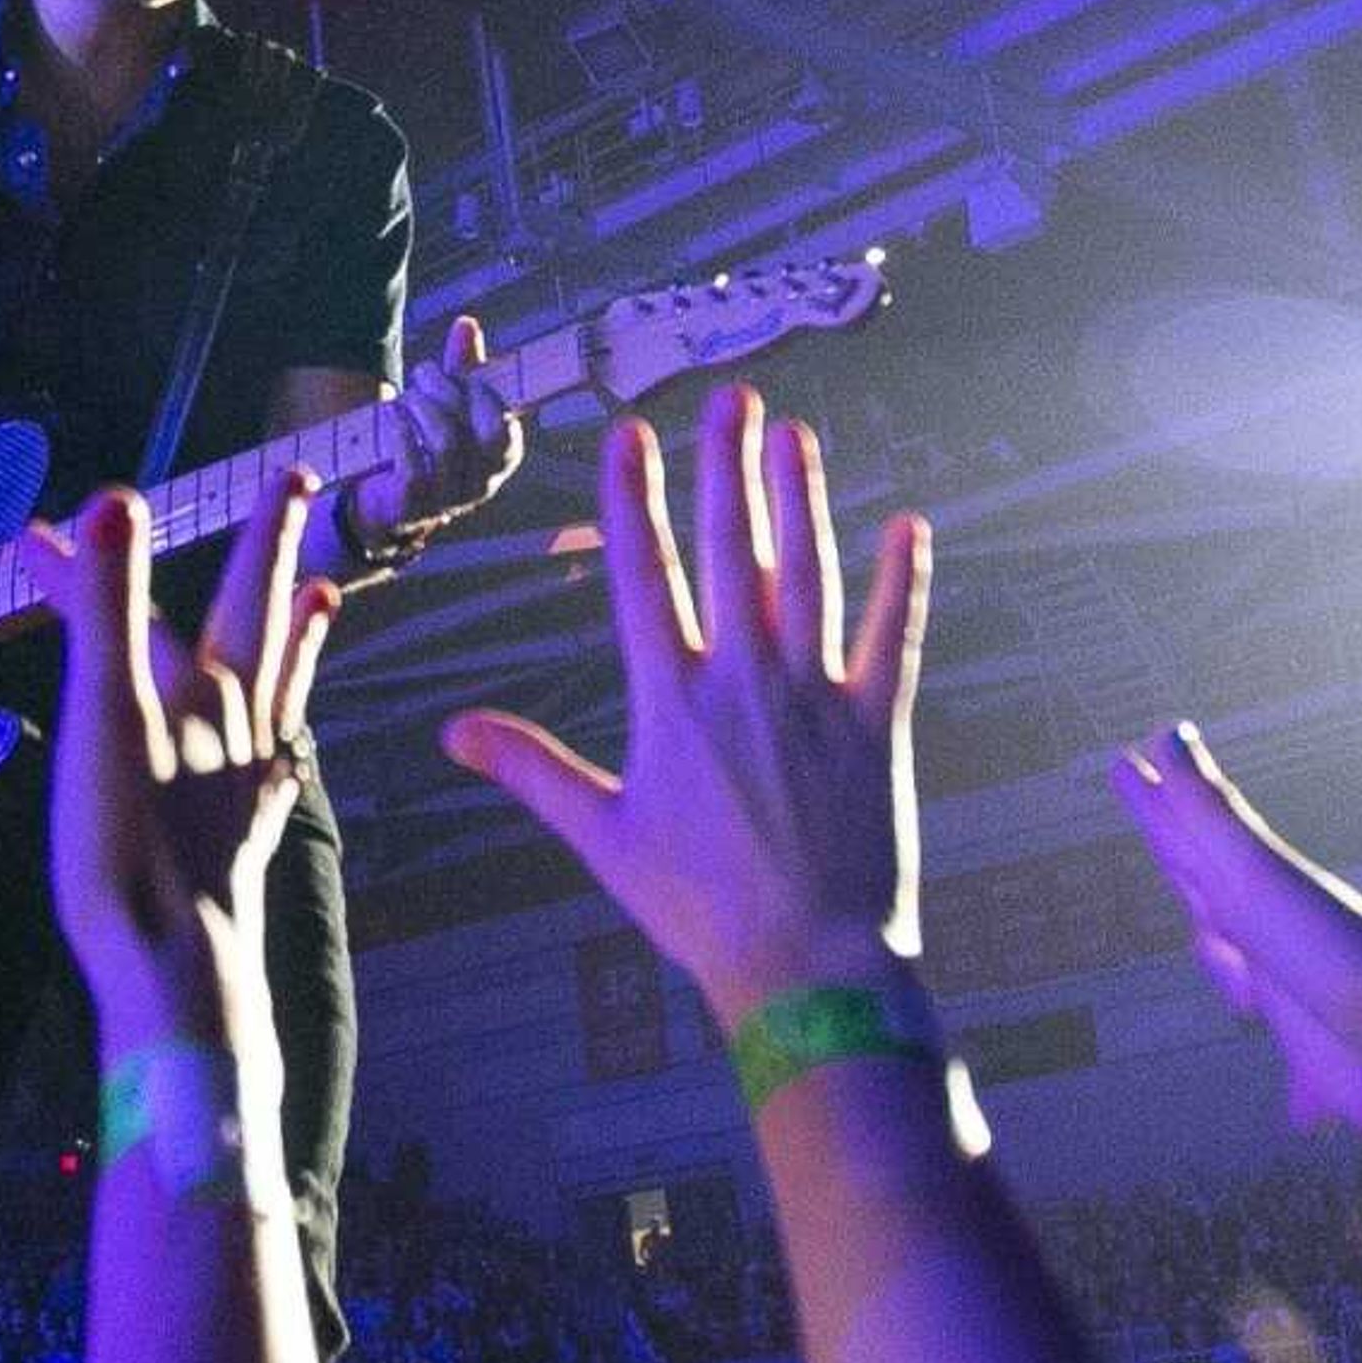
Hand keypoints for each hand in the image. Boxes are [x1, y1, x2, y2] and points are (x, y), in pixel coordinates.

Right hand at [16, 474, 339, 1060]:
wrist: (175, 973)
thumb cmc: (133, 851)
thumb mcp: (106, 714)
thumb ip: (107, 606)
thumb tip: (114, 500)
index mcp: (204, 690)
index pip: (146, 599)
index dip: (95, 560)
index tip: (41, 527)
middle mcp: (240, 726)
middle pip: (259, 614)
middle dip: (268, 547)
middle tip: (297, 482)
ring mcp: (248, 780)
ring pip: (283, 686)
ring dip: (297, 635)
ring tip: (323, 594)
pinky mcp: (244, 837)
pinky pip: (278, 763)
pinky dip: (285, 736)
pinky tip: (287, 746)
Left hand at [344, 315, 523, 549]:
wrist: (381, 498)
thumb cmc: (423, 444)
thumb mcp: (447, 404)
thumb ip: (462, 367)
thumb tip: (467, 323)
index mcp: (498, 459)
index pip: (509, 427)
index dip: (485, 394)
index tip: (460, 374)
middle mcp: (481, 484)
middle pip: (485, 432)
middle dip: (453, 393)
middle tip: (424, 374)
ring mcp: (448, 499)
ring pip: (447, 444)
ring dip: (422, 408)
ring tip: (404, 396)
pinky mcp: (413, 506)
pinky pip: (414, 466)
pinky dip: (400, 432)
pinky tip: (390, 415)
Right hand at [441, 386, 927, 1021]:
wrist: (807, 963)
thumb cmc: (696, 908)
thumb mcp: (601, 836)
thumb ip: (531, 770)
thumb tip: (453, 733)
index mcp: (671, 701)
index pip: (645, 577)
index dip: (632, 500)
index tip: (628, 436)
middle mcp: (744, 681)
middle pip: (733, 551)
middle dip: (728, 468)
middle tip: (732, 399)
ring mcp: (816, 698)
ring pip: (809, 576)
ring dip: (802, 502)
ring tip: (797, 437)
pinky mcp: (878, 726)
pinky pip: (894, 640)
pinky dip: (902, 585)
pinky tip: (908, 529)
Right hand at [1110, 722, 1361, 1147]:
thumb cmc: (1352, 964)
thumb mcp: (1264, 886)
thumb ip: (1210, 821)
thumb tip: (1166, 738)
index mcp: (1253, 906)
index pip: (1190, 851)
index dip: (1162, 816)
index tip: (1136, 770)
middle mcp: (1274, 950)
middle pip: (1215, 906)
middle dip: (1188, 874)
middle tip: (1162, 829)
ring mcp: (1302, 1009)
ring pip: (1253, 986)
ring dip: (1232, 975)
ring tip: (1228, 967)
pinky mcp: (1328, 1073)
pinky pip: (1297, 1085)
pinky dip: (1296, 1103)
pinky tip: (1301, 1122)